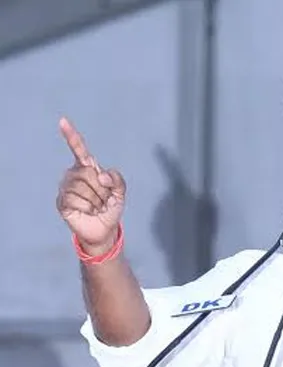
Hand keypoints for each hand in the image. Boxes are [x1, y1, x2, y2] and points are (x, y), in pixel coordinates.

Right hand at [56, 117, 126, 255]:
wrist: (104, 229)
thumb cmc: (111, 208)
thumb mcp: (121, 193)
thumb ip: (118, 180)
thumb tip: (101, 175)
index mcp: (89, 168)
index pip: (79, 149)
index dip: (71, 136)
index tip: (62, 121)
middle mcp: (74, 174)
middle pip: (88, 173)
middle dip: (102, 190)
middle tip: (103, 200)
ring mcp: (66, 187)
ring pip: (82, 188)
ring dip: (95, 201)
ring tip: (96, 207)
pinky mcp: (62, 201)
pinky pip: (75, 200)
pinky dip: (87, 208)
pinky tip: (88, 212)